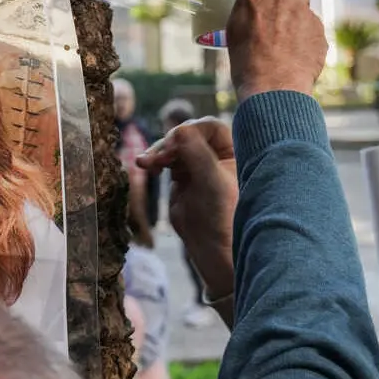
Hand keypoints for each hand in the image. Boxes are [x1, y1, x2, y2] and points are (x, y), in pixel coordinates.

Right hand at [138, 118, 236, 306]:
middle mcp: (217, 155)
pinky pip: (165, 160)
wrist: (214, 250)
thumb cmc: (224, 216)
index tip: (175, 143)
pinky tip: (145, 166)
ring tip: (144, 163)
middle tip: (158, 158)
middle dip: (169, 144)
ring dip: (158, 152)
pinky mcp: (183, 178)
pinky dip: (154, 161)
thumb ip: (196, 153)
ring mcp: (199, 166)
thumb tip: (180, 129)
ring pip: (174, 146)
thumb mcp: (211, 181)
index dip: (191, 131)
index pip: (210, 127)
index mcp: (234, 152)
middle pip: (188, 134)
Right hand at [226, 0, 326, 102]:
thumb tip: (260, 9)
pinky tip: (294, 61)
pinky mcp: (321, 33)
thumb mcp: (235, 29)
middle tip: (274, 33)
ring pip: (303, 16)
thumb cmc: (246, 62)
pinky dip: (306, 44)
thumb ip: (252, 10)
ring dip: (296, 28)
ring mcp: (306, 15)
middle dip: (286, 9)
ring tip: (282, 53)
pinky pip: (313, 34)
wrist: (272, 88)